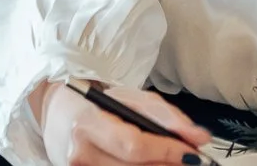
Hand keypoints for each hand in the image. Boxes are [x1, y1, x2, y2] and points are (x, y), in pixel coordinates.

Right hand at [31, 79, 210, 165]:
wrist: (57, 114)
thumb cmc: (95, 103)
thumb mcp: (129, 97)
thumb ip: (166, 116)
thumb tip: (198, 137)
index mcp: (89, 122)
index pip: (133, 145)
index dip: (166, 151)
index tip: (192, 153)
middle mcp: (81, 152)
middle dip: (168, 165)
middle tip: (190, 160)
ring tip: (173, 162)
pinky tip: (153, 165)